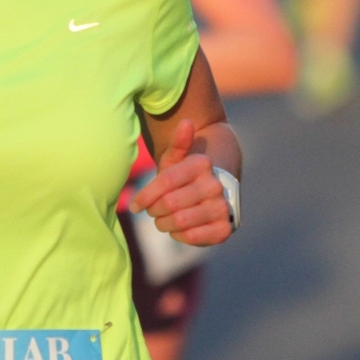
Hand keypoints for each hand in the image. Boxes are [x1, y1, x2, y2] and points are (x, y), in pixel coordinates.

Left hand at [129, 118, 234, 246]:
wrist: (212, 195)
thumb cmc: (185, 178)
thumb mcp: (176, 161)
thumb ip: (178, 144)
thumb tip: (186, 122)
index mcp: (201, 164)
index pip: (165, 182)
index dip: (145, 196)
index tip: (135, 205)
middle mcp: (215, 185)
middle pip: (169, 203)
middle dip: (154, 210)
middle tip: (152, 211)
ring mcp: (222, 207)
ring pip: (179, 221)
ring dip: (164, 223)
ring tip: (164, 219)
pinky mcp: (224, 229)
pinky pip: (192, 237)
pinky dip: (179, 235)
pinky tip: (179, 228)